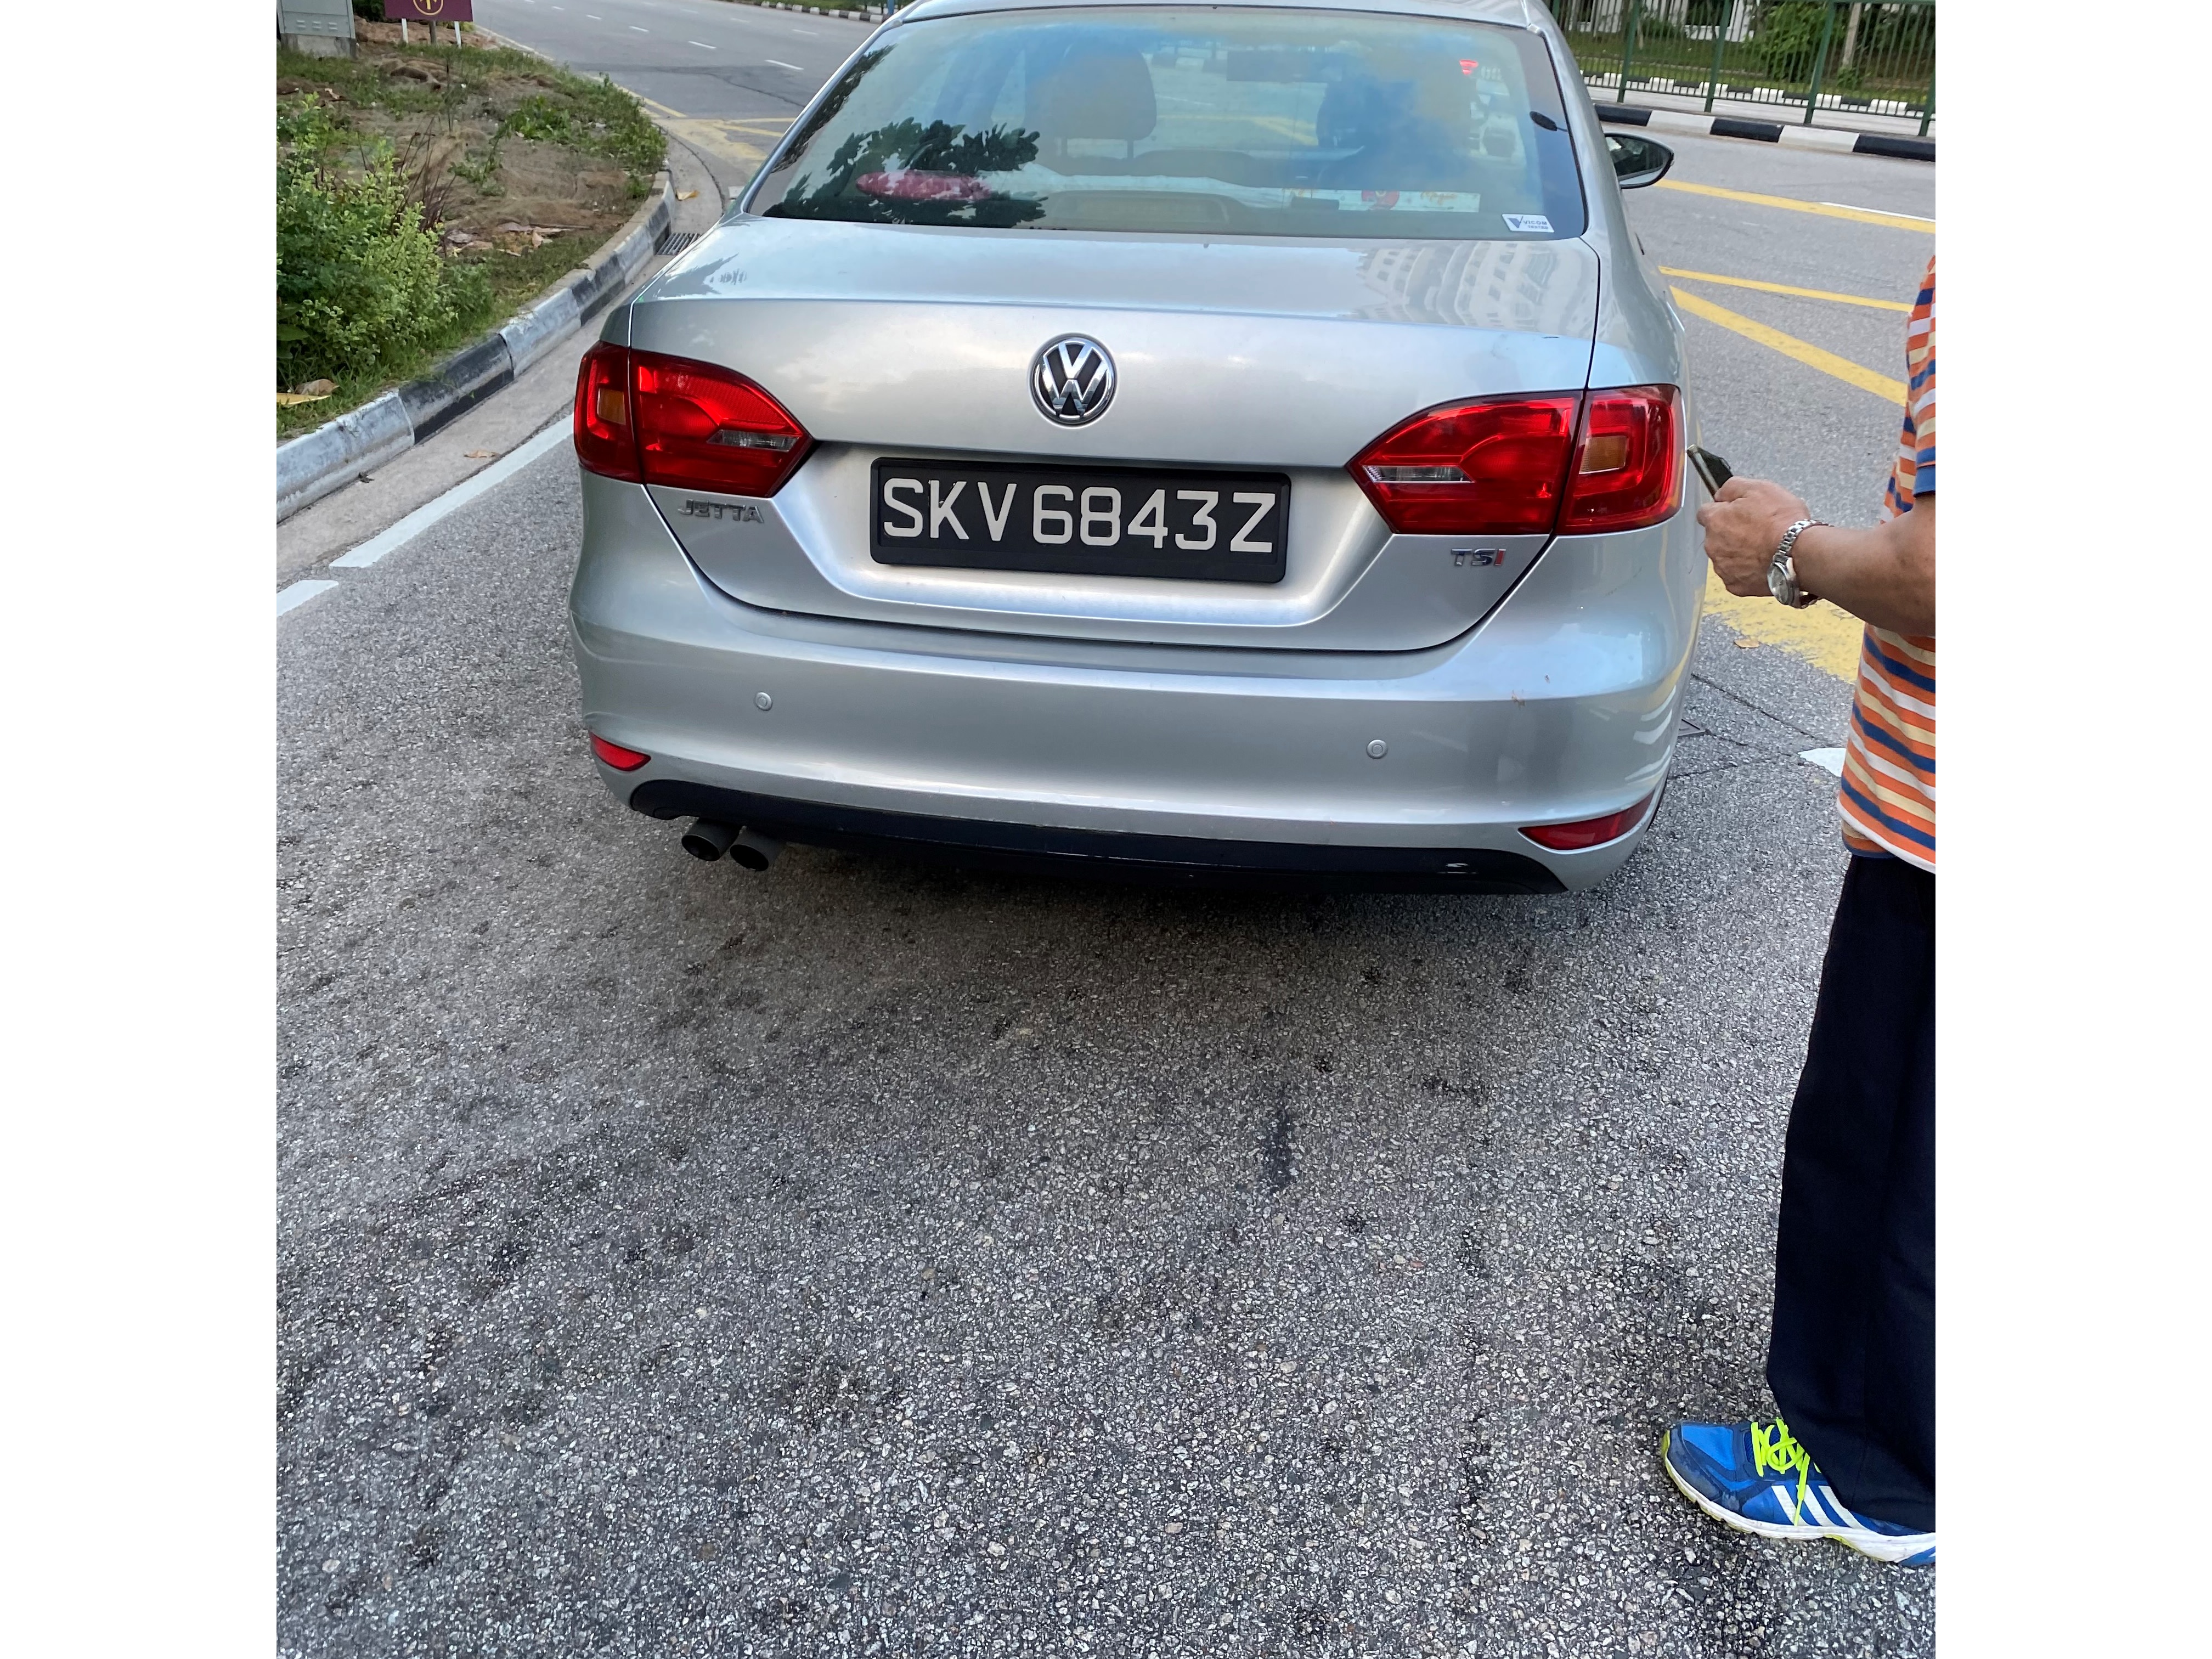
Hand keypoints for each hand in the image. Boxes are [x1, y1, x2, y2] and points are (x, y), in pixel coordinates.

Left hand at [1696, 478, 1811, 597]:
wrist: (1797, 552)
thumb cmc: (1781, 521)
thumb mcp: (1758, 488)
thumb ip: (1732, 487)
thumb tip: (1721, 493)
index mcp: (1715, 520)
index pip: (1706, 512)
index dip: (1722, 511)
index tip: (1736, 512)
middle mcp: (1713, 545)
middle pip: (1716, 536)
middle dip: (1731, 533)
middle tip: (1756, 530)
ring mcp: (1723, 567)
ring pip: (1725, 556)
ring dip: (1738, 552)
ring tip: (1762, 547)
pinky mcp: (1735, 585)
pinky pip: (1736, 575)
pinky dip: (1746, 570)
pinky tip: (1762, 562)